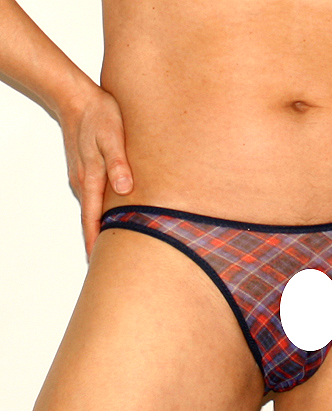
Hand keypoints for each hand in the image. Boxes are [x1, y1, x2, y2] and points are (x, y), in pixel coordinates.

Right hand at [59, 86, 132, 256]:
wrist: (77, 98)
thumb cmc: (98, 115)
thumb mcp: (112, 137)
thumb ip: (119, 163)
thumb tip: (124, 189)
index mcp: (90, 178)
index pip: (91, 219)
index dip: (95, 241)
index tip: (97, 262)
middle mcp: (83, 182)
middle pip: (90, 219)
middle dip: (97, 241)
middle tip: (107, 261)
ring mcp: (83, 176)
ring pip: (92, 209)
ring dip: (99, 227)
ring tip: (111, 243)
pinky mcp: (87, 170)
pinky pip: (93, 198)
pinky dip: (99, 212)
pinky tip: (111, 215)